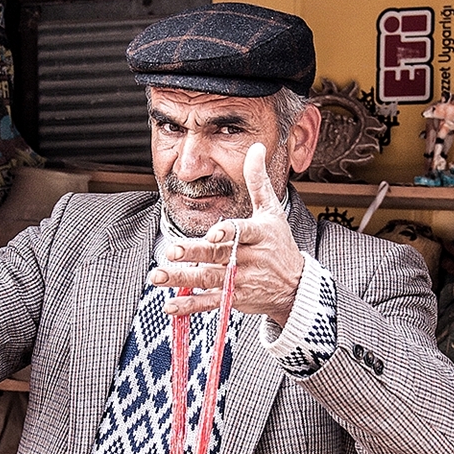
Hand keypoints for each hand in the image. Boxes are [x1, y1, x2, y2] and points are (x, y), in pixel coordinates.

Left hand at [149, 143, 304, 326]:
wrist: (295, 286)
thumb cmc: (280, 244)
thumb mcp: (273, 211)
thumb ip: (258, 181)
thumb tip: (257, 147)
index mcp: (260, 235)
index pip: (243, 232)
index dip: (228, 233)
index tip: (213, 233)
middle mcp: (250, 259)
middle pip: (218, 255)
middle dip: (194, 254)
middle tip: (171, 250)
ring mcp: (242, 281)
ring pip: (209, 279)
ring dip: (182, 279)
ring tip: (158, 276)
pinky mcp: (235, 299)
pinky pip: (210, 302)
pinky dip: (190, 306)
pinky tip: (170, 306)